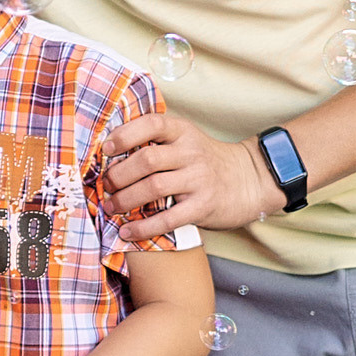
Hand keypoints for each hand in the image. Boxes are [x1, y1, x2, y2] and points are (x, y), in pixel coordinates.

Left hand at [103, 112, 281, 235]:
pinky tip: (128, 231)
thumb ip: (157, 142)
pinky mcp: (203, 206)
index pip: (151, 124)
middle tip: (105, 186)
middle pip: (146, 160)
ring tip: (110, 207)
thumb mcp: (187, 140)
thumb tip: (110, 151)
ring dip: (125, 200)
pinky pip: (168, 219)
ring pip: (153, 188)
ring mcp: (199, 180)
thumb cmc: (206, 161)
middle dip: (118, 174)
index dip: (125, 135)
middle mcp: (191, 152)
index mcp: (183, 132)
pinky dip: (143, 227)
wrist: (250, 180)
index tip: (105, 149)